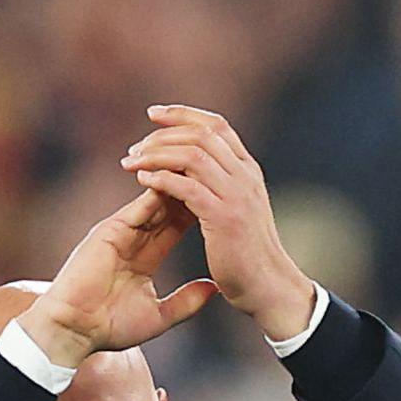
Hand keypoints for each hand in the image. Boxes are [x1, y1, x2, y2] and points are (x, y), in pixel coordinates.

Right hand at [19, 188, 218, 369]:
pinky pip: (140, 205)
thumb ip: (186, 301)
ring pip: (155, 197)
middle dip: (191, 187)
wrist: (72, 331)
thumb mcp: (158, 316)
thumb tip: (215, 289)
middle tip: (217, 170)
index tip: (223, 198)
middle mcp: (132, 237)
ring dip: (177, 181)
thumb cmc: (108, 328)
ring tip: (204, 166)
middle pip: (168, 204)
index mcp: (144, 255)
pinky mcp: (109, 231)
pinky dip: (159, 190)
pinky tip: (181, 178)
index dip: (199, 208)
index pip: (176, 224)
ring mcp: (120, 231)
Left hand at [121, 104, 316, 340]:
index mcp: (248, 170)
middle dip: (162, 135)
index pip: (216, 126)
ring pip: (192, 156)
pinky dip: (162, 179)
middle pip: (200, 135)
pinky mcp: (224, 218)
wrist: (269, 286)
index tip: (153, 114)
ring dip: (156, 155)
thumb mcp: (240, 209)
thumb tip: (196, 170)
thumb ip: (224, 185)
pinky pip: (187, 188)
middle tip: (134, 148)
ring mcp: (236, 196)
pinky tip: (143, 181)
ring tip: (131, 163)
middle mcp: (245, 176)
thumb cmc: (248, 254)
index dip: (183, 114)